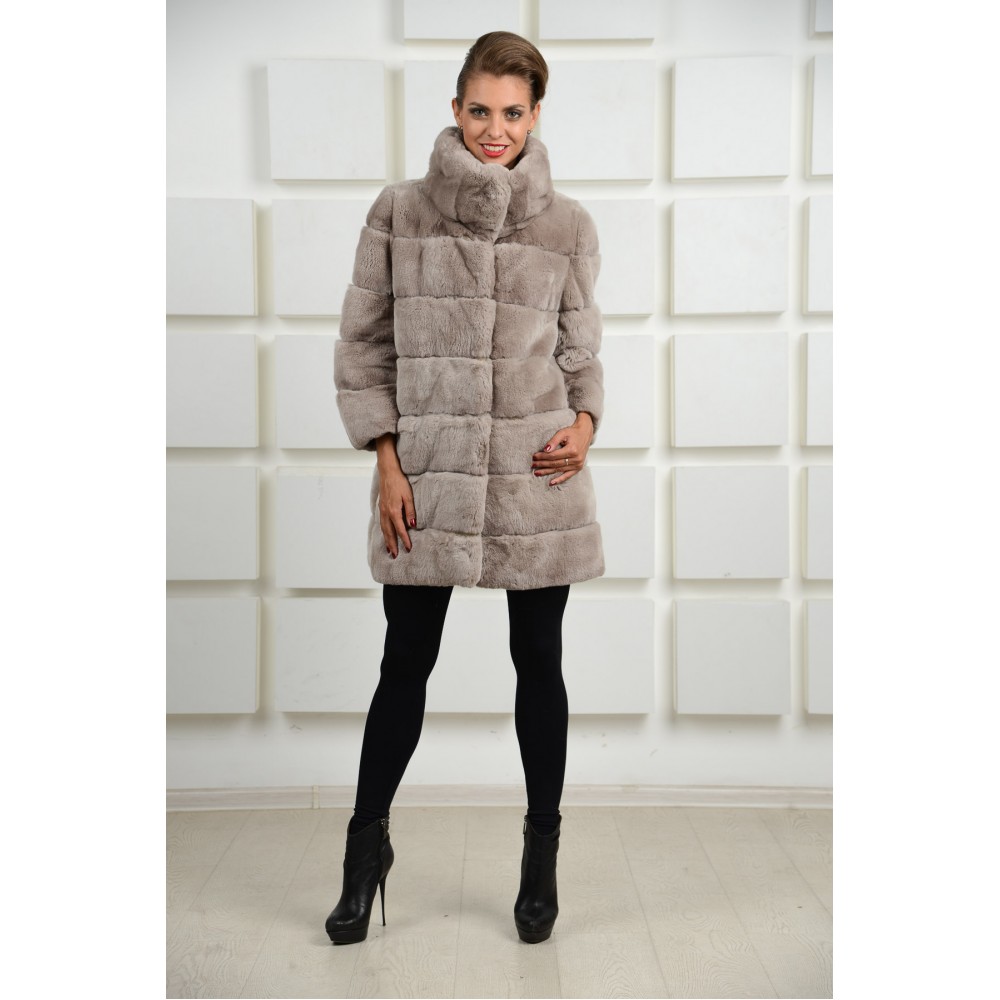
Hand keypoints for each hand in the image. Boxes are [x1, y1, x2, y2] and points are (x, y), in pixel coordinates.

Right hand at [375, 435, 414, 557]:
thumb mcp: (408, 496)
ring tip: (389, 550)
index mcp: (394, 511)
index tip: (408, 548)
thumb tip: (413, 526)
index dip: (404, 540)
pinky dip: (384, 532)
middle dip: (392, 545)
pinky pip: (382, 523)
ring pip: (384, 529)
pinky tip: (386, 535)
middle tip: (395, 556)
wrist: (387, 471)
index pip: (400, 529)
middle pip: (389, 533)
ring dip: (387, 540)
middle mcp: (386, 513)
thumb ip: (411, 511)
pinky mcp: (381, 507)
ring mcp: (382, 510)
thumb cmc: (399, 482)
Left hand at [531, 412, 593, 485]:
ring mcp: (578, 464)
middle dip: (542, 464)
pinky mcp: (578, 468)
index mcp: (572, 450)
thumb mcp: (562, 433)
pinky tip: (551, 482)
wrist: (584, 434)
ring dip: (547, 472)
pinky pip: (567, 476)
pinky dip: (559, 480)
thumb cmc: (573, 433)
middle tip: (533, 464)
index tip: (534, 456)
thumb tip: (545, 450)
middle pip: (555, 464)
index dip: (543, 457)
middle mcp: (576, 459)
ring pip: (559, 470)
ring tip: (537, 472)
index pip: (553, 456)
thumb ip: (553, 441)